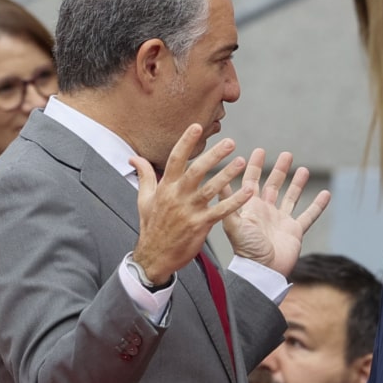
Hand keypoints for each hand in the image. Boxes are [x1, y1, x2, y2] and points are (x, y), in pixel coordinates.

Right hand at [131, 124, 253, 283]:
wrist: (154, 256)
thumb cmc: (151, 226)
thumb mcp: (144, 199)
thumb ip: (144, 175)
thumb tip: (134, 158)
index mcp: (165, 187)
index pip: (176, 159)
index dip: (186, 142)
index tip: (196, 126)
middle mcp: (177, 196)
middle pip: (197, 171)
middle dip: (214, 155)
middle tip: (230, 142)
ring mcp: (189, 211)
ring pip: (211, 189)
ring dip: (228, 174)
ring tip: (242, 162)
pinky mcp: (200, 225)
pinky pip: (221, 211)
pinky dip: (235, 201)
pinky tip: (248, 192)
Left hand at [220, 148, 330, 276]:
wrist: (263, 271)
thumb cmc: (246, 249)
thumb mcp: (233, 224)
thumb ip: (228, 202)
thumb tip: (219, 180)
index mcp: (250, 208)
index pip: (252, 182)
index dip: (255, 166)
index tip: (260, 150)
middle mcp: (266, 212)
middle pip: (274, 186)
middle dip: (279, 170)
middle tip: (286, 154)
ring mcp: (281, 221)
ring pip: (291, 197)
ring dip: (297, 183)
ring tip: (304, 169)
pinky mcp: (295, 231)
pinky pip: (309, 215)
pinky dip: (318, 205)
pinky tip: (326, 194)